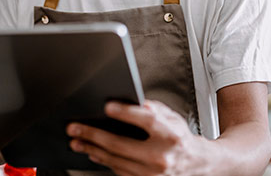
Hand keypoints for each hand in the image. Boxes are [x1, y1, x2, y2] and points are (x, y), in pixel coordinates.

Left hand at [66, 100, 212, 175]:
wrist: (195, 164)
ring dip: (92, 149)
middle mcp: (162, 156)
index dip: (126, 113)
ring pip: (115, 160)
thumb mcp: (172, 117)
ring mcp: (152, 174)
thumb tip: (132, 102)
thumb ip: (153, 109)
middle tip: (75, 128)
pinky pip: (119, 171)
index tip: (107, 106)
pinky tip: (93, 152)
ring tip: (77, 141)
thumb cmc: (180, 137)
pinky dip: (103, 161)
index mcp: (171, 135)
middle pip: (121, 145)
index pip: (147, 121)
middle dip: (93, 135)